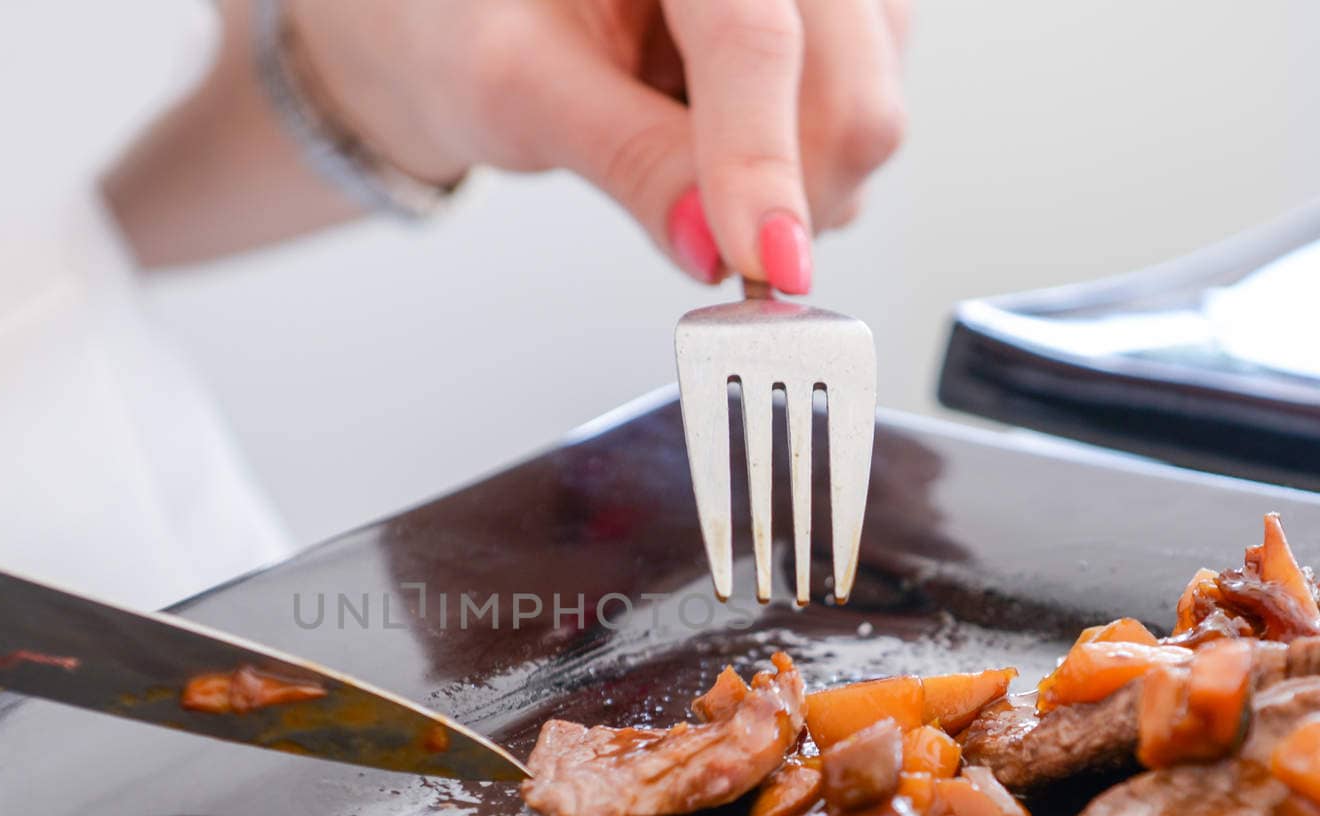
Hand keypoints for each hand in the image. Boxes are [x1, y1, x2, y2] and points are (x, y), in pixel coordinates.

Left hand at [289, 0, 908, 290]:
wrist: (473, 16)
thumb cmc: (471, 24)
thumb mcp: (517, 88)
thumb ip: (623, 158)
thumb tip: (709, 246)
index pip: (751, 36)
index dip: (759, 161)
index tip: (760, 264)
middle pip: (848, 89)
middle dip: (787, 197)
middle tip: (710, 250)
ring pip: (869, 116)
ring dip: (795, 190)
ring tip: (684, 160)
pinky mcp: (845, 33)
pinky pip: (860, 128)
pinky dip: (800, 178)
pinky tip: (722, 152)